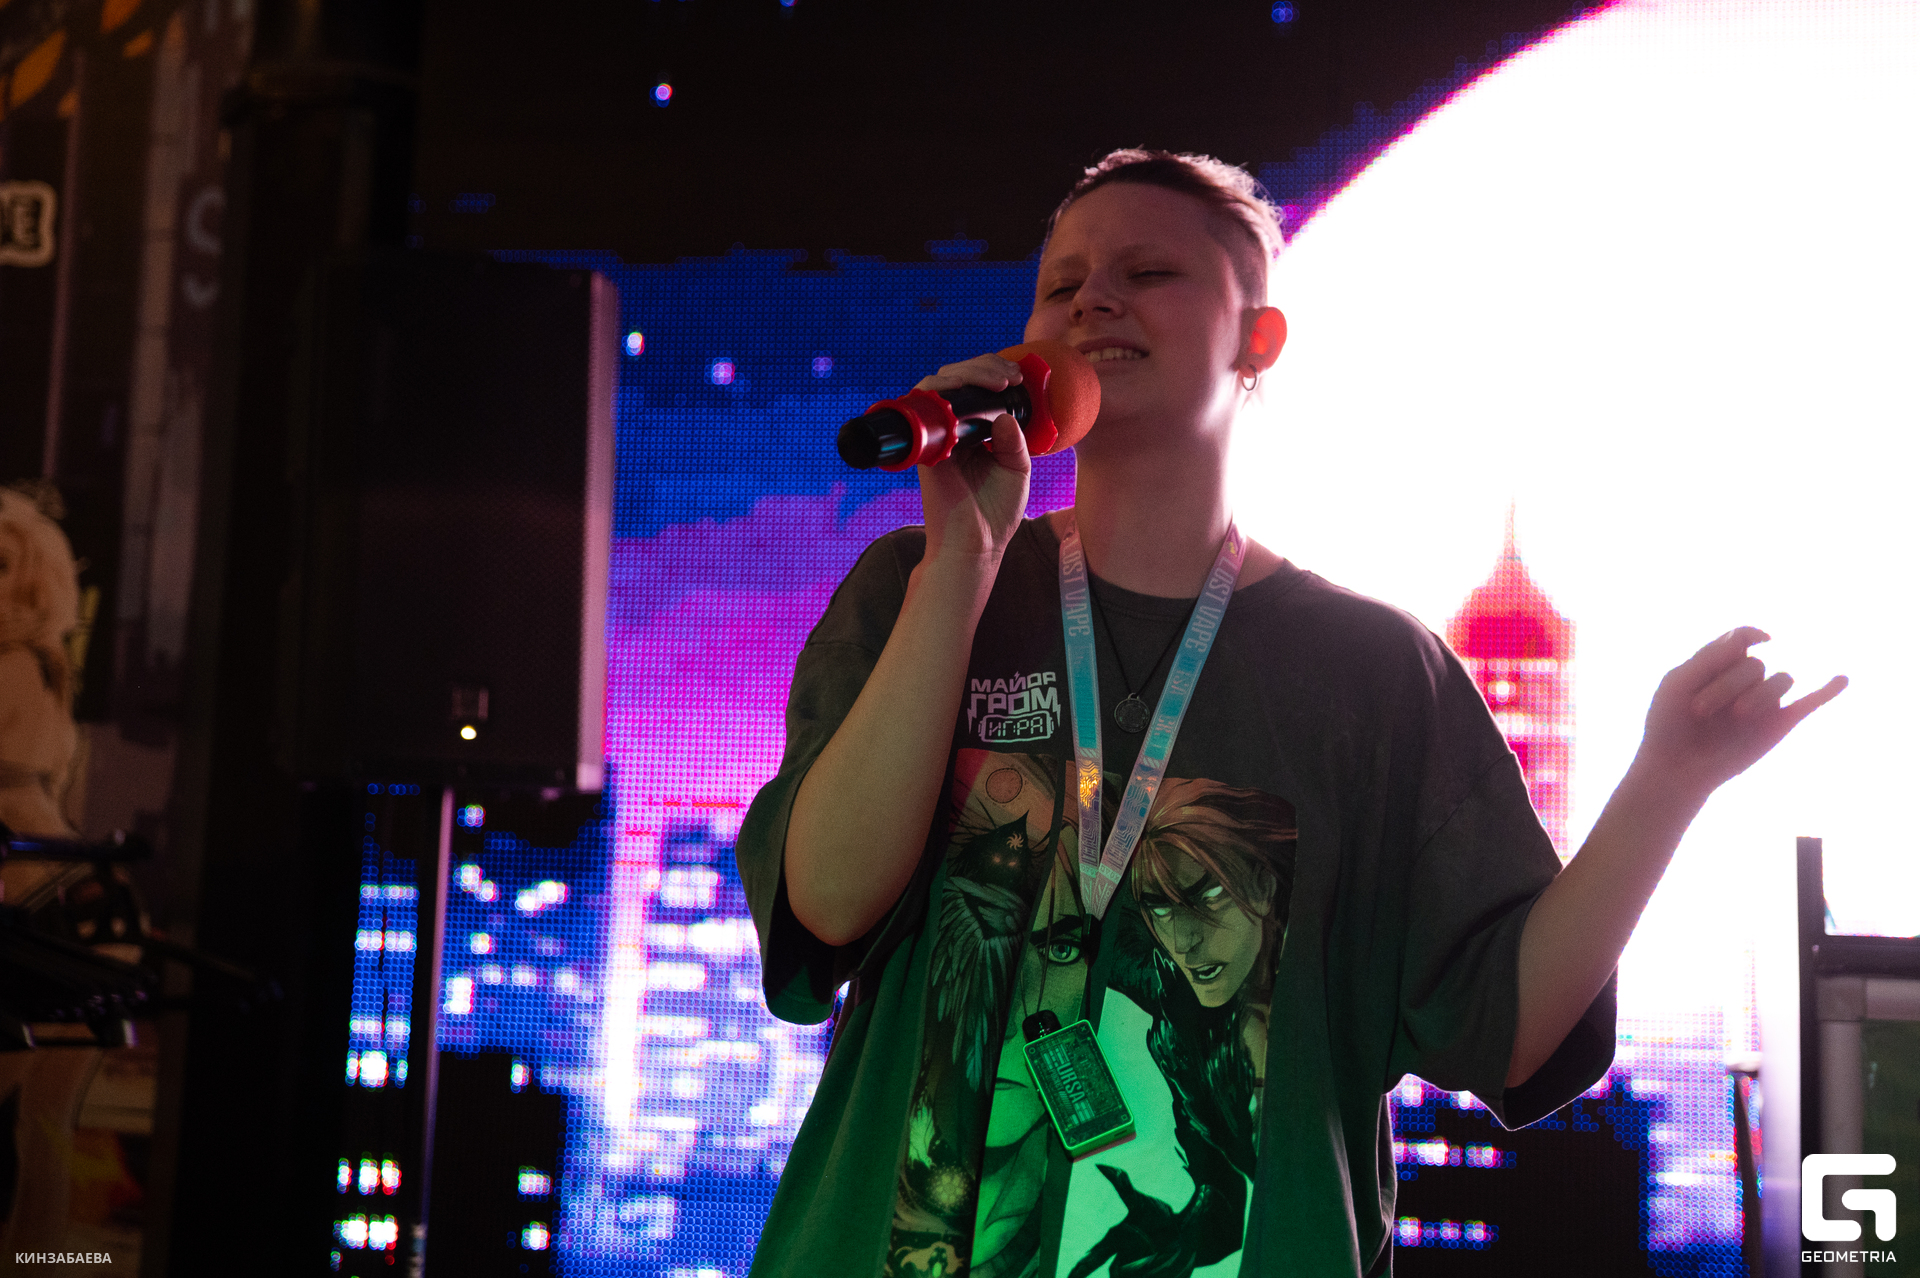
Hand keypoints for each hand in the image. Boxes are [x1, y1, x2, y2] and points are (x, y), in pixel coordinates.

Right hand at [913, 354, 1031, 566]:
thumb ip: (1015, 441)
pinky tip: (959, 388)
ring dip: (967, 373)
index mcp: (978, 433)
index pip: (980, 389)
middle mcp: (956, 429)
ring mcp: (939, 435)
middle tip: (1009, 377)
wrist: (975, 543)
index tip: (1017, 378)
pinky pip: (923, 405)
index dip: (995, 373)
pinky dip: (938, 389)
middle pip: (961, 379)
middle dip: (985, 367)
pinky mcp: (925, 444)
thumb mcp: (1018, 470)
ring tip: (996, 381)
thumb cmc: (996, 513)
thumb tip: (1002, 415)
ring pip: (941, 384)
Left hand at [1634, 627, 1846, 801]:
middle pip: (1755, 664)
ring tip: (1735, 716)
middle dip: (1727, 684)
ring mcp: (1764, 702)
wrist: (1675, 769)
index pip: (1742, 639)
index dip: (1749, 635)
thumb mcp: (1678, 684)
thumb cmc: (1668, 725)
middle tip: (1699, 711)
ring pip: (1781, 680)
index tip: (1755, 640)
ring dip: (1758, 696)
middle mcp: (1745, 680)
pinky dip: (1827, 691)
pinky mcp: (1778, 724)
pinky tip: (1841, 679)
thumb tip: (1748, 634)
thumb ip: (1709, 658)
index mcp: (1719, 664)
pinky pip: (1809, 703)